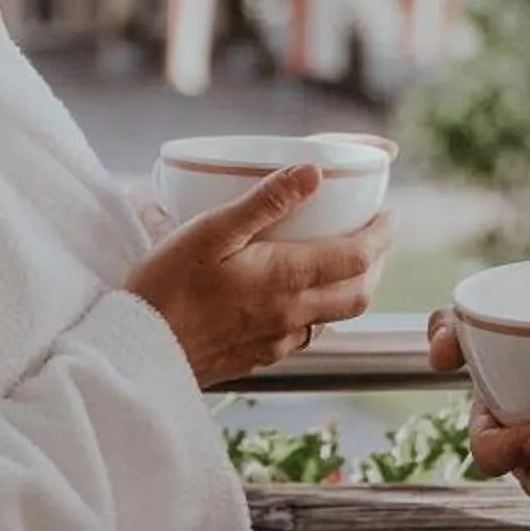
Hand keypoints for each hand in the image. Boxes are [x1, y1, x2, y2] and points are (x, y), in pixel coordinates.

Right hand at [128, 166, 391, 388]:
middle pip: (358, 294)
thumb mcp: (211, 230)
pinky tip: (296, 298)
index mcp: (286, 279)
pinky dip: (316, 312)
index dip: (383, 235)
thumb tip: (315, 173)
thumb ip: (265, 201)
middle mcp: (291, 315)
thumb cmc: (167, 286)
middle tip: (375, 238)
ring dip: (349, 290)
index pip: (358, 258)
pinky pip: (303, 335)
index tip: (392, 215)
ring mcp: (275, 341)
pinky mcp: (256, 357)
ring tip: (342, 263)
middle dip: (376, 264)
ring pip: (333, 318)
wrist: (137, 351)